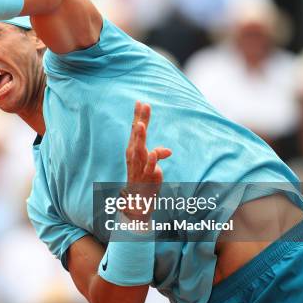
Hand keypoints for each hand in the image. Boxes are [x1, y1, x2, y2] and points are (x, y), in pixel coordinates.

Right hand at [123, 101, 171, 217]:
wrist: (138, 201)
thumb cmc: (143, 179)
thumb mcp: (151, 164)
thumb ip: (158, 153)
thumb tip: (167, 151)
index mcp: (134, 150)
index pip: (136, 130)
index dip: (138, 116)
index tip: (140, 101)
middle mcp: (134, 156)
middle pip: (137, 135)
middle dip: (140, 120)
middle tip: (144, 105)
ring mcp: (140, 165)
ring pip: (140, 149)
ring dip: (140, 137)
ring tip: (141, 125)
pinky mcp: (148, 176)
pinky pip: (149, 167)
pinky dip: (152, 160)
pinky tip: (154, 152)